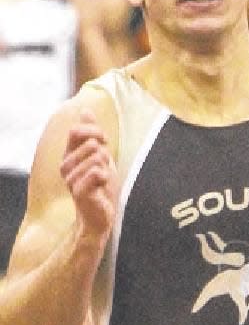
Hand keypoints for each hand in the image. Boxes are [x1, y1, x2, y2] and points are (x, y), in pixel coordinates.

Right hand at [60, 110, 118, 240]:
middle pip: (91, 144)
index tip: (104, 142)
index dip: (95, 132)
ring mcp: (71, 179)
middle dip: (105, 155)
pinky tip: (102, 186)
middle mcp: (65, 166)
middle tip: (103, 170)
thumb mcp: (99, 154)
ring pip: (97, 158)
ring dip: (106, 169)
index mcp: (68, 155)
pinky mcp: (79, 191)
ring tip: (102, 180)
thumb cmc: (99, 185)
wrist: (100, 214)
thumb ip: (92, 133)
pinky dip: (105, 178)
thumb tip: (85, 110)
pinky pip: (98, 172)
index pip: (76, 131)